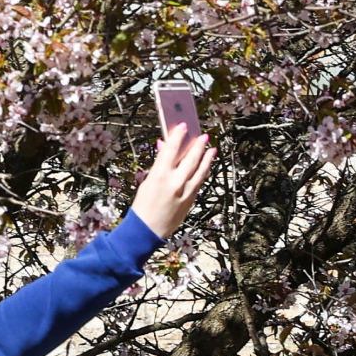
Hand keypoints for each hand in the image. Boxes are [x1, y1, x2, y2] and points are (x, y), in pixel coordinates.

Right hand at [129, 124, 215, 238]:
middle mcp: (175, 181)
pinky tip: (206, 166)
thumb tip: (166, 148)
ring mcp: (185, 191)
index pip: (172, 149)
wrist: (148, 229)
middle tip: (203, 136)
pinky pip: (200, 181)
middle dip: (198, 146)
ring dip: (206, 158)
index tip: (183, 126)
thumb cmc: (143, 204)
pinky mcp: (191, 199)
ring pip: (200, 170)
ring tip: (211, 149)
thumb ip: (159, 164)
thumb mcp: (147, 181)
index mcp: (160, 174)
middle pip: (190, 158)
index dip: (178, 136)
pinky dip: (204, 171)